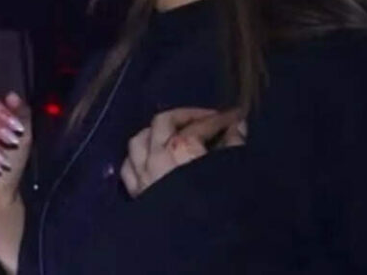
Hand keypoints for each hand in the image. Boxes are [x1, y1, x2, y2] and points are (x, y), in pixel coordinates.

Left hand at [120, 107, 245, 198]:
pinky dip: (137, 155)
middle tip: (206, 119)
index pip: (199, 126)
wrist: (200, 250)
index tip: (235, 118)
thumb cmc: (223, 209)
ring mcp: (142, 175)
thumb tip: (237, 126)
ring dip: (155, 132)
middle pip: (162, 123)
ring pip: (138, 140)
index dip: (219, 119)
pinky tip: (148, 156)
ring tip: (173, 132)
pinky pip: (128, 166)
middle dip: (185, 116)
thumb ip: (234, 147)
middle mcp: (156, 157)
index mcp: (181, 149)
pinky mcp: (136, 194)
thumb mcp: (234, 174)